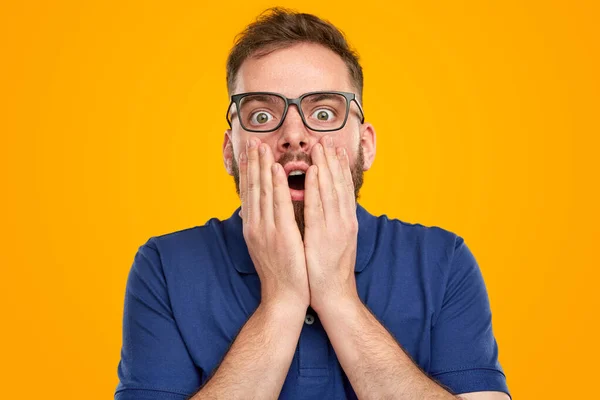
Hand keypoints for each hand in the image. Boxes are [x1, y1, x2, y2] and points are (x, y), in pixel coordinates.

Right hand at [239, 137, 309, 308]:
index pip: (249, 193)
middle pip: (252, 188)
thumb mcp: (267, 246)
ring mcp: (266, 230)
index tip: (247, 153)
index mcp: (253, 227)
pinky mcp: (281, 235)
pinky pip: (278, 205)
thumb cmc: (280, 272)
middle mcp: (255, 226)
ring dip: (262, 167)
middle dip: (252, 163)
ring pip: (263, 192)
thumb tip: (260, 211)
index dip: (248, 171)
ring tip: (261, 146)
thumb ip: (264, 226)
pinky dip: (276, 185)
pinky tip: (276, 169)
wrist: (284, 297)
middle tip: (252, 141)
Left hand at [303, 135, 359, 313]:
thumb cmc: (329, 270)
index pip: (343, 189)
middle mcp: (344, 221)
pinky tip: (313, 171)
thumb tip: (325, 207)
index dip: (339, 167)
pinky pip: (318, 206)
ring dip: (325, 166)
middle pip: (338, 185)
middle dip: (332, 160)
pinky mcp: (323, 236)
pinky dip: (317, 187)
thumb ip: (331, 223)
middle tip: (326, 138)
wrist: (334, 296)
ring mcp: (335, 227)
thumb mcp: (334, 242)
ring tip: (320, 146)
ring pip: (330, 190)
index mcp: (346, 222)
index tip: (335, 148)